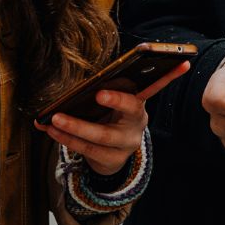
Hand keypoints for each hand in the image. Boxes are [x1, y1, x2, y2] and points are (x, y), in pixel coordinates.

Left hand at [35, 61, 188, 176]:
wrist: (111, 154)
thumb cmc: (109, 118)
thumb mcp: (113, 104)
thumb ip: (105, 90)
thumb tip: (80, 76)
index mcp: (138, 103)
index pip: (155, 86)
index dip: (166, 77)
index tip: (173, 65)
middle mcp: (136, 124)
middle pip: (130, 111)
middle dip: (116, 101)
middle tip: (98, 93)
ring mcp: (125, 145)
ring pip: (102, 137)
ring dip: (76, 127)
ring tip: (56, 118)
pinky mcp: (111, 159)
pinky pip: (88, 150)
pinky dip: (66, 139)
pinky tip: (51, 130)